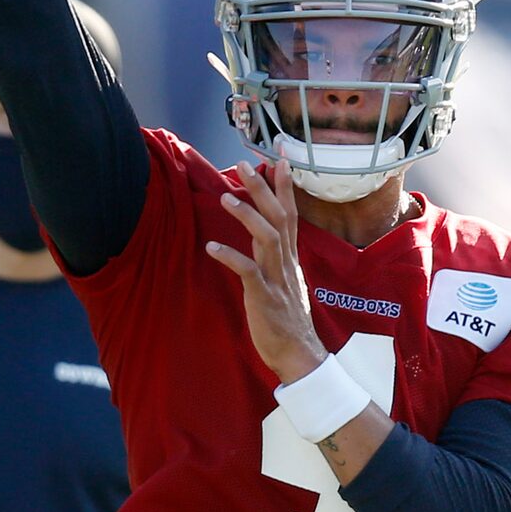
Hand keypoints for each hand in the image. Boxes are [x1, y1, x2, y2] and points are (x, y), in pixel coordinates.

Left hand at [205, 159, 327, 384]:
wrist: (299, 354)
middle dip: (263, 189)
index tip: (279, 157)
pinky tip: (211, 248)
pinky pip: (248, 272)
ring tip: (226, 198)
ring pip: (266, 238)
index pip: (290, 212)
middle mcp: (285, 262)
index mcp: (289, 256)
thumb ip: (275, 256)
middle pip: (279, 217)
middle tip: (244, 164)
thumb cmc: (287, 319)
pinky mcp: (264, 297)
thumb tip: (265, 235)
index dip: (284, 185)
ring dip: (247, 216)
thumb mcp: (285, 280)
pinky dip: (231, 258)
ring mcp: (277, 279)